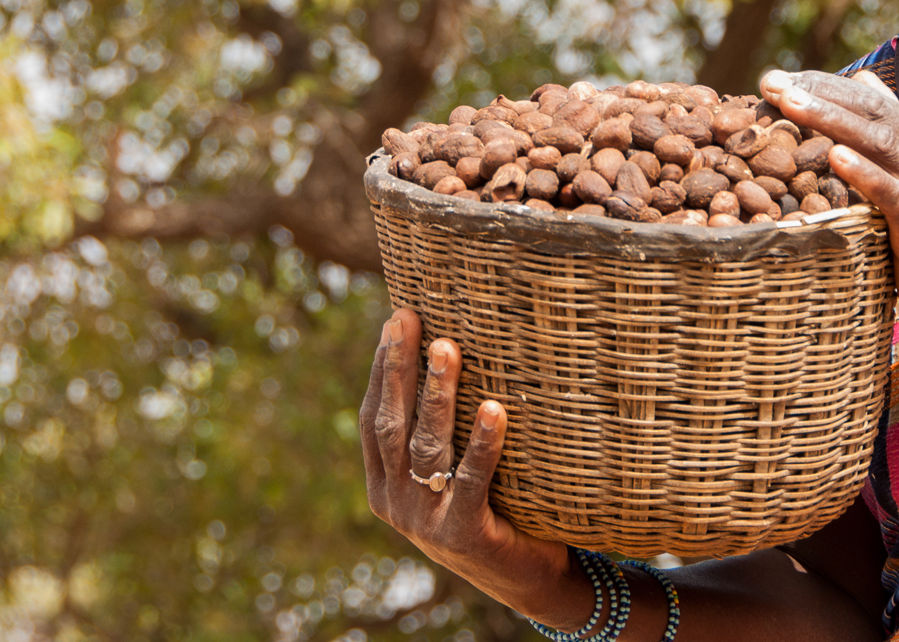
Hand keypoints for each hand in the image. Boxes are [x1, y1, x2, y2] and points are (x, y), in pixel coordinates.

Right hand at [358, 308, 587, 626]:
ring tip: (448, 347)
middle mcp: (397, 503)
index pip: (375, 420)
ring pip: (427, 447)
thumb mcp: (451, 473)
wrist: (522, 580)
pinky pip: (473, 481)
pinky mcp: (464, 535)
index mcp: (385, 486)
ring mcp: (426, 521)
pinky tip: (493, 408)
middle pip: (394, 425)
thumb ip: (441, 431)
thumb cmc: (492, 508)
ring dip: (438, 394)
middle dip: (400, 368)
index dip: (382, 370)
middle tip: (410, 319)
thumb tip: (450, 348)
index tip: (395, 321)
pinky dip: (483, 443)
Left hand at [759, 69, 898, 339]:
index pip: (870, 99)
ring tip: (790, 104)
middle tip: (772, 84)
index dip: (823, 85)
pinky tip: (835, 158)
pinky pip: (894, 193)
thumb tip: (863, 78)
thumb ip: (894, 129)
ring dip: (832, 120)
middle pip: (872, 111)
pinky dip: (865, 173)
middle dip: (819, 93)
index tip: (777, 80)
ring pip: (881, 141)